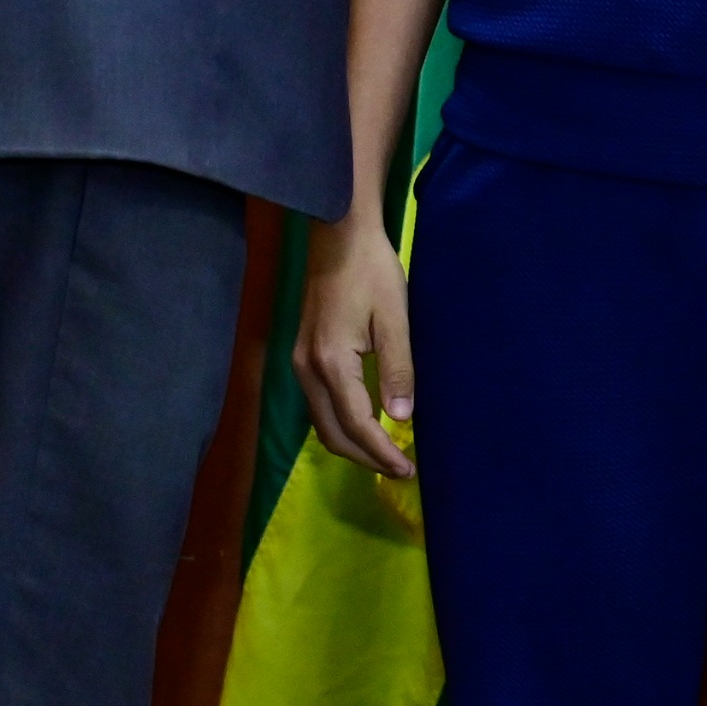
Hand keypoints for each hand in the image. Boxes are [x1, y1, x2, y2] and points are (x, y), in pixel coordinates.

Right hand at [291, 214, 418, 478]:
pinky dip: (342, 422)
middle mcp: (306, 370)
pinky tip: (365, 422)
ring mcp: (300, 364)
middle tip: (399, 468)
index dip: (381, 452)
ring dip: (352, 443)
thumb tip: (401, 420)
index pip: (356, 424)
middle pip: (332, 433)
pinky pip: (319, 404)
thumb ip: (398, 370)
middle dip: (365, 457)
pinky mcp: (303, 355)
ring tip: (386, 453)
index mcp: (331, 362)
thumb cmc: (372, 271)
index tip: (407, 469)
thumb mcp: (395, 318)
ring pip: (322, 422)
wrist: (339, 236)